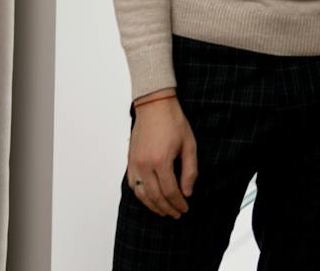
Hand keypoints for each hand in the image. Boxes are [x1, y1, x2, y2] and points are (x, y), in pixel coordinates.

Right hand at [127, 94, 197, 217]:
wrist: (154, 106)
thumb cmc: (174, 122)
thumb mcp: (189, 144)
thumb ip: (189, 170)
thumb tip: (187, 192)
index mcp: (161, 160)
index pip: (170, 191)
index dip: (178, 203)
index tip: (185, 208)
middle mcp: (145, 165)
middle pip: (155, 196)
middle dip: (167, 208)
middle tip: (177, 214)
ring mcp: (135, 164)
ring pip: (141, 194)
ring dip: (153, 206)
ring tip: (164, 211)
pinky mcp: (130, 161)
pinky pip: (132, 185)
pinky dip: (141, 196)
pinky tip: (149, 199)